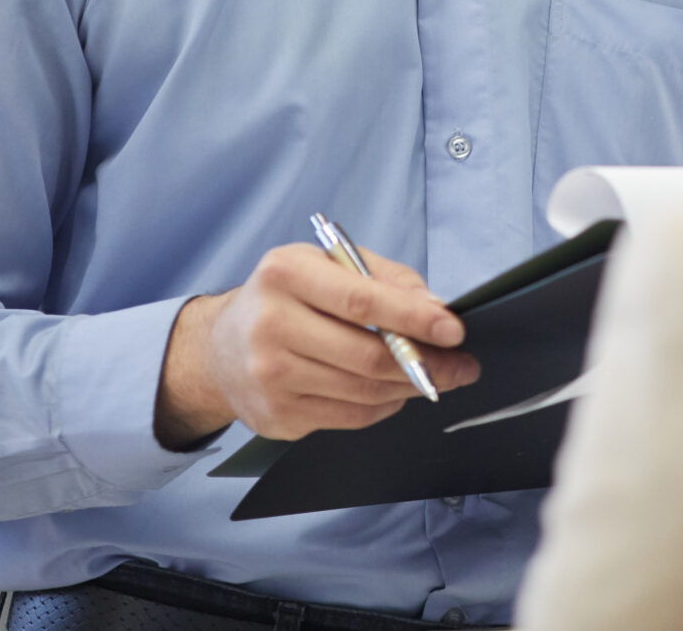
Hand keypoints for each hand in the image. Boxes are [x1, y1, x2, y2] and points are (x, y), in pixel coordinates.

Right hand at [155, 243, 478, 446]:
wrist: (219, 347)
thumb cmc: (286, 297)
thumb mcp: (327, 265)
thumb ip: (385, 278)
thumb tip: (435, 308)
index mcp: (285, 274)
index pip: (362, 301)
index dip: (414, 318)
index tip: (453, 329)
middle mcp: (269, 326)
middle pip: (366, 356)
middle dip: (426, 363)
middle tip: (463, 364)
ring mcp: (268, 378)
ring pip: (363, 392)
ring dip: (410, 387)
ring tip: (437, 376)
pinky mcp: (275, 417)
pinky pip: (349, 417)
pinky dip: (383, 406)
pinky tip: (393, 392)